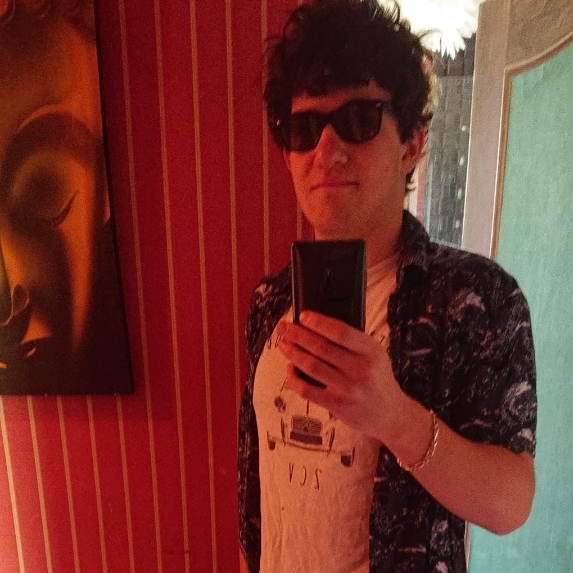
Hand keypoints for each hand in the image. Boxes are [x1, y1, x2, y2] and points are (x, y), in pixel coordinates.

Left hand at [276, 310, 405, 440]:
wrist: (391, 415)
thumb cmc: (378, 379)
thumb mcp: (376, 355)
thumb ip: (354, 342)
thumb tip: (317, 325)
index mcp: (372, 351)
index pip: (341, 331)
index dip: (318, 322)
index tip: (303, 315)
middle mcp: (361, 370)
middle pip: (321, 347)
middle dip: (297, 335)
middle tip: (283, 327)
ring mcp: (348, 389)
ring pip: (311, 366)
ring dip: (292, 353)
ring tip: (283, 344)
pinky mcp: (337, 405)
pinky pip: (307, 389)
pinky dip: (294, 377)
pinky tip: (290, 368)